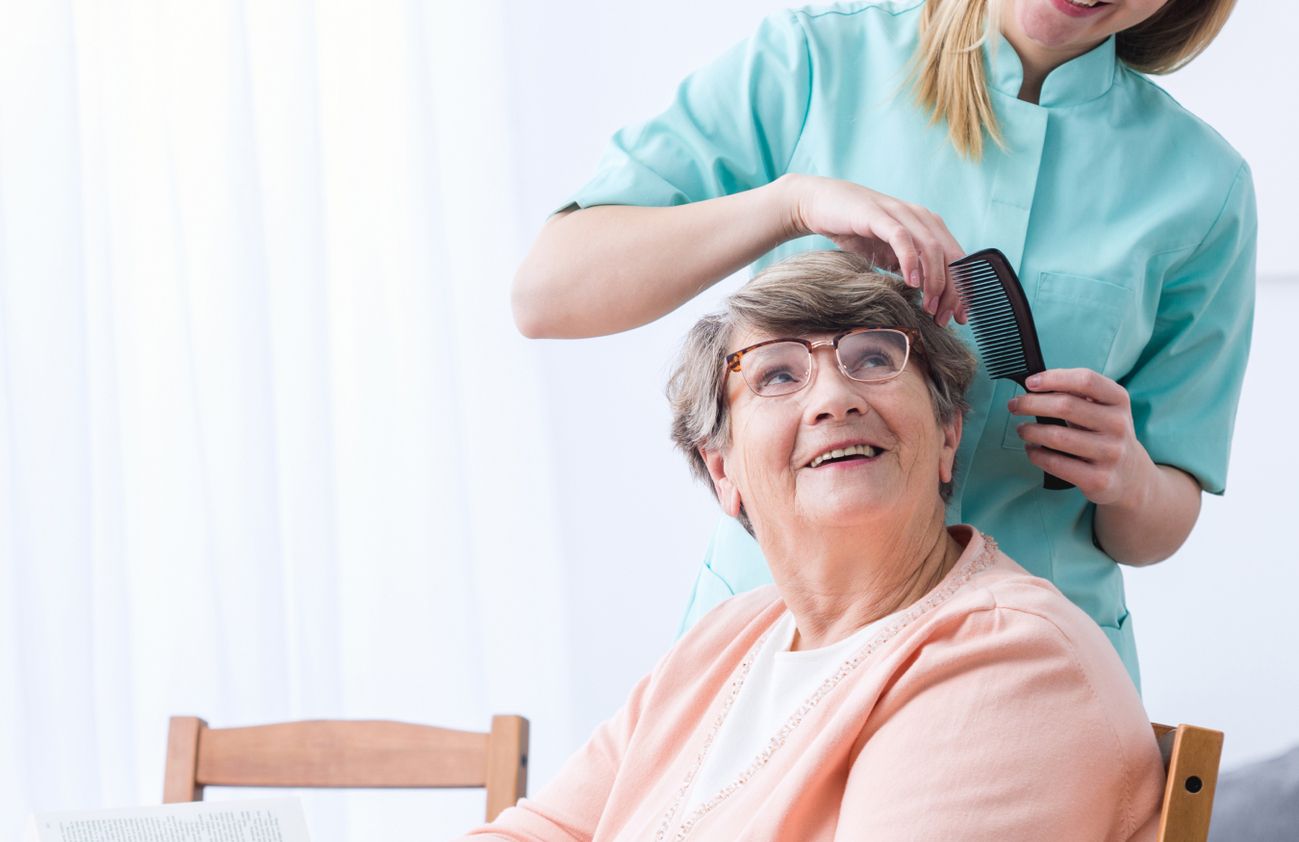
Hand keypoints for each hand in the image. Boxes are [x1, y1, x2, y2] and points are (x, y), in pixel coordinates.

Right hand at [783, 174, 966, 325]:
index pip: (957, 259)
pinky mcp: (878, 215)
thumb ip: (911, 270)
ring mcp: (901, 214)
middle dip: (952, 291)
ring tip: (929, 306)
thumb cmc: (857, 232)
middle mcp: (921, 217)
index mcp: (929, 227)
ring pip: (932, 248)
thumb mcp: (890, 255)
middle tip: (943, 318)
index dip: (962, 289)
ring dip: (935, 280)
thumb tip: (930, 301)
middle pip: (951, 256)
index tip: (959, 317)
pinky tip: (911, 283)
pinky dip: (911, 261)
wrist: (822, 204)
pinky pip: (902, 238)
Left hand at [1008, 368, 1155, 507]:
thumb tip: (1034, 384)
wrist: (1131, 476)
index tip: (1029, 382)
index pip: (1085, 380)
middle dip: (1031, 403)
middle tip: (1014, 405)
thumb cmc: (1106, 433)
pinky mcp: (1099, 479)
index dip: (1053, 378)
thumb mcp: (1104, 408)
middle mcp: (1118, 425)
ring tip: (1021, 429)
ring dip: (1030, 430)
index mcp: (1119, 400)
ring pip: (1057, 436)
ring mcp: (1110, 454)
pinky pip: (1056, 463)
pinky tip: (1031, 449)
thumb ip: (1077, 394)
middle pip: (1066, 406)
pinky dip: (1036, 454)